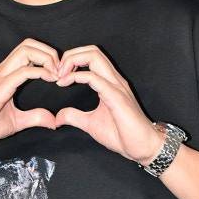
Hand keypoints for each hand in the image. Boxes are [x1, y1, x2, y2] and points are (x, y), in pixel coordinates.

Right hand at [0, 39, 60, 149]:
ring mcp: (0, 76)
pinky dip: (41, 71)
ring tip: (56, 74)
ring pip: (26, 51)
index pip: (28, 50)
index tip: (59, 74)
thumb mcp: (17, 122)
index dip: (47, 57)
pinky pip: (24, 71)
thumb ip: (34, 118)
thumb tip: (52, 121)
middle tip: (61, 71)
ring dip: (46, 58)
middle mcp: (3, 71)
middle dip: (49, 52)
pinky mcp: (0, 87)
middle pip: (28, 44)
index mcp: (6, 75)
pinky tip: (50, 80)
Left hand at [53, 45, 164, 164]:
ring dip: (72, 61)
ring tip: (60, 76)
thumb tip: (58, 117)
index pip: (91, 56)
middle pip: (92, 50)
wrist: (142, 147)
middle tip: (56, 72)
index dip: (71, 60)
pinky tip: (65, 83)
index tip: (57, 76)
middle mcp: (114, 79)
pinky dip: (76, 76)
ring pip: (94, 56)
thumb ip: (74, 117)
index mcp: (109, 82)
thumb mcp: (90, 124)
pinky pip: (95, 78)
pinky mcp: (116, 96)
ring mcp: (116, 86)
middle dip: (70, 55)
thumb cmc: (122, 135)